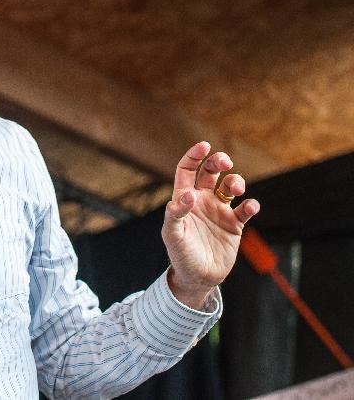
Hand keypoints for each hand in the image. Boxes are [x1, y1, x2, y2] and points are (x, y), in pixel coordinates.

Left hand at [162, 141, 259, 308]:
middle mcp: (203, 201)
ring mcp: (219, 211)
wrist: (198, 277)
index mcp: (185, 199)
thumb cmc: (180, 255)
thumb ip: (176, 213)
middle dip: (219, 162)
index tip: (205, 146)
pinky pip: (246, 209)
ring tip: (236, 189)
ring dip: (236, 181)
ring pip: (230, 186)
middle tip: (225, 162)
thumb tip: (188, 194)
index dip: (195, 156)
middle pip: (211, 172)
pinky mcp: (235, 225)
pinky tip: (249, 207)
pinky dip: (251, 204)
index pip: (188, 170)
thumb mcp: (172, 235)